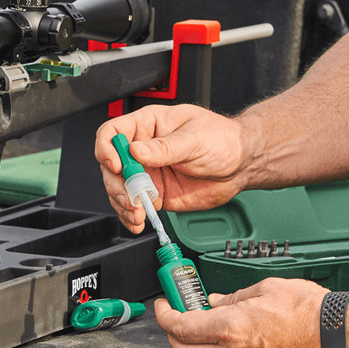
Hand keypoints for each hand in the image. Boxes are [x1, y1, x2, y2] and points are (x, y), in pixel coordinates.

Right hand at [94, 104, 247, 233]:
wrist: (240, 165)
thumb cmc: (222, 140)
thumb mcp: (194, 139)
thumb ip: (165, 147)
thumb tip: (136, 151)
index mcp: (149, 125)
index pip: (114, 132)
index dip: (107, 148)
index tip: (117, 164)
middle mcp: (143, 150)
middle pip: (111, 166)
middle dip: (116, 184)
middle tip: (131, 197)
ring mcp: (148, 173)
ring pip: (119, 189)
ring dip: (122, 203)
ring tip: (137, 213)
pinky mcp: (155, 194)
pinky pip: (135, 205)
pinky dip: (131, 216)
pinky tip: (137, 221)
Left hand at [154, 277, 329, 347]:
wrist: (338, 335)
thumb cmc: (309, 310)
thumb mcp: (266, 288)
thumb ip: (234, 297)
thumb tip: (216, 301)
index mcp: (230, 328)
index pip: (180, 327)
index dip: (165, 315)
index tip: (164, 305)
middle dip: (171, 335)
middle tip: (174, 317)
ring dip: (195, 345)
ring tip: (201, 324)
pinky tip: (227, 334)